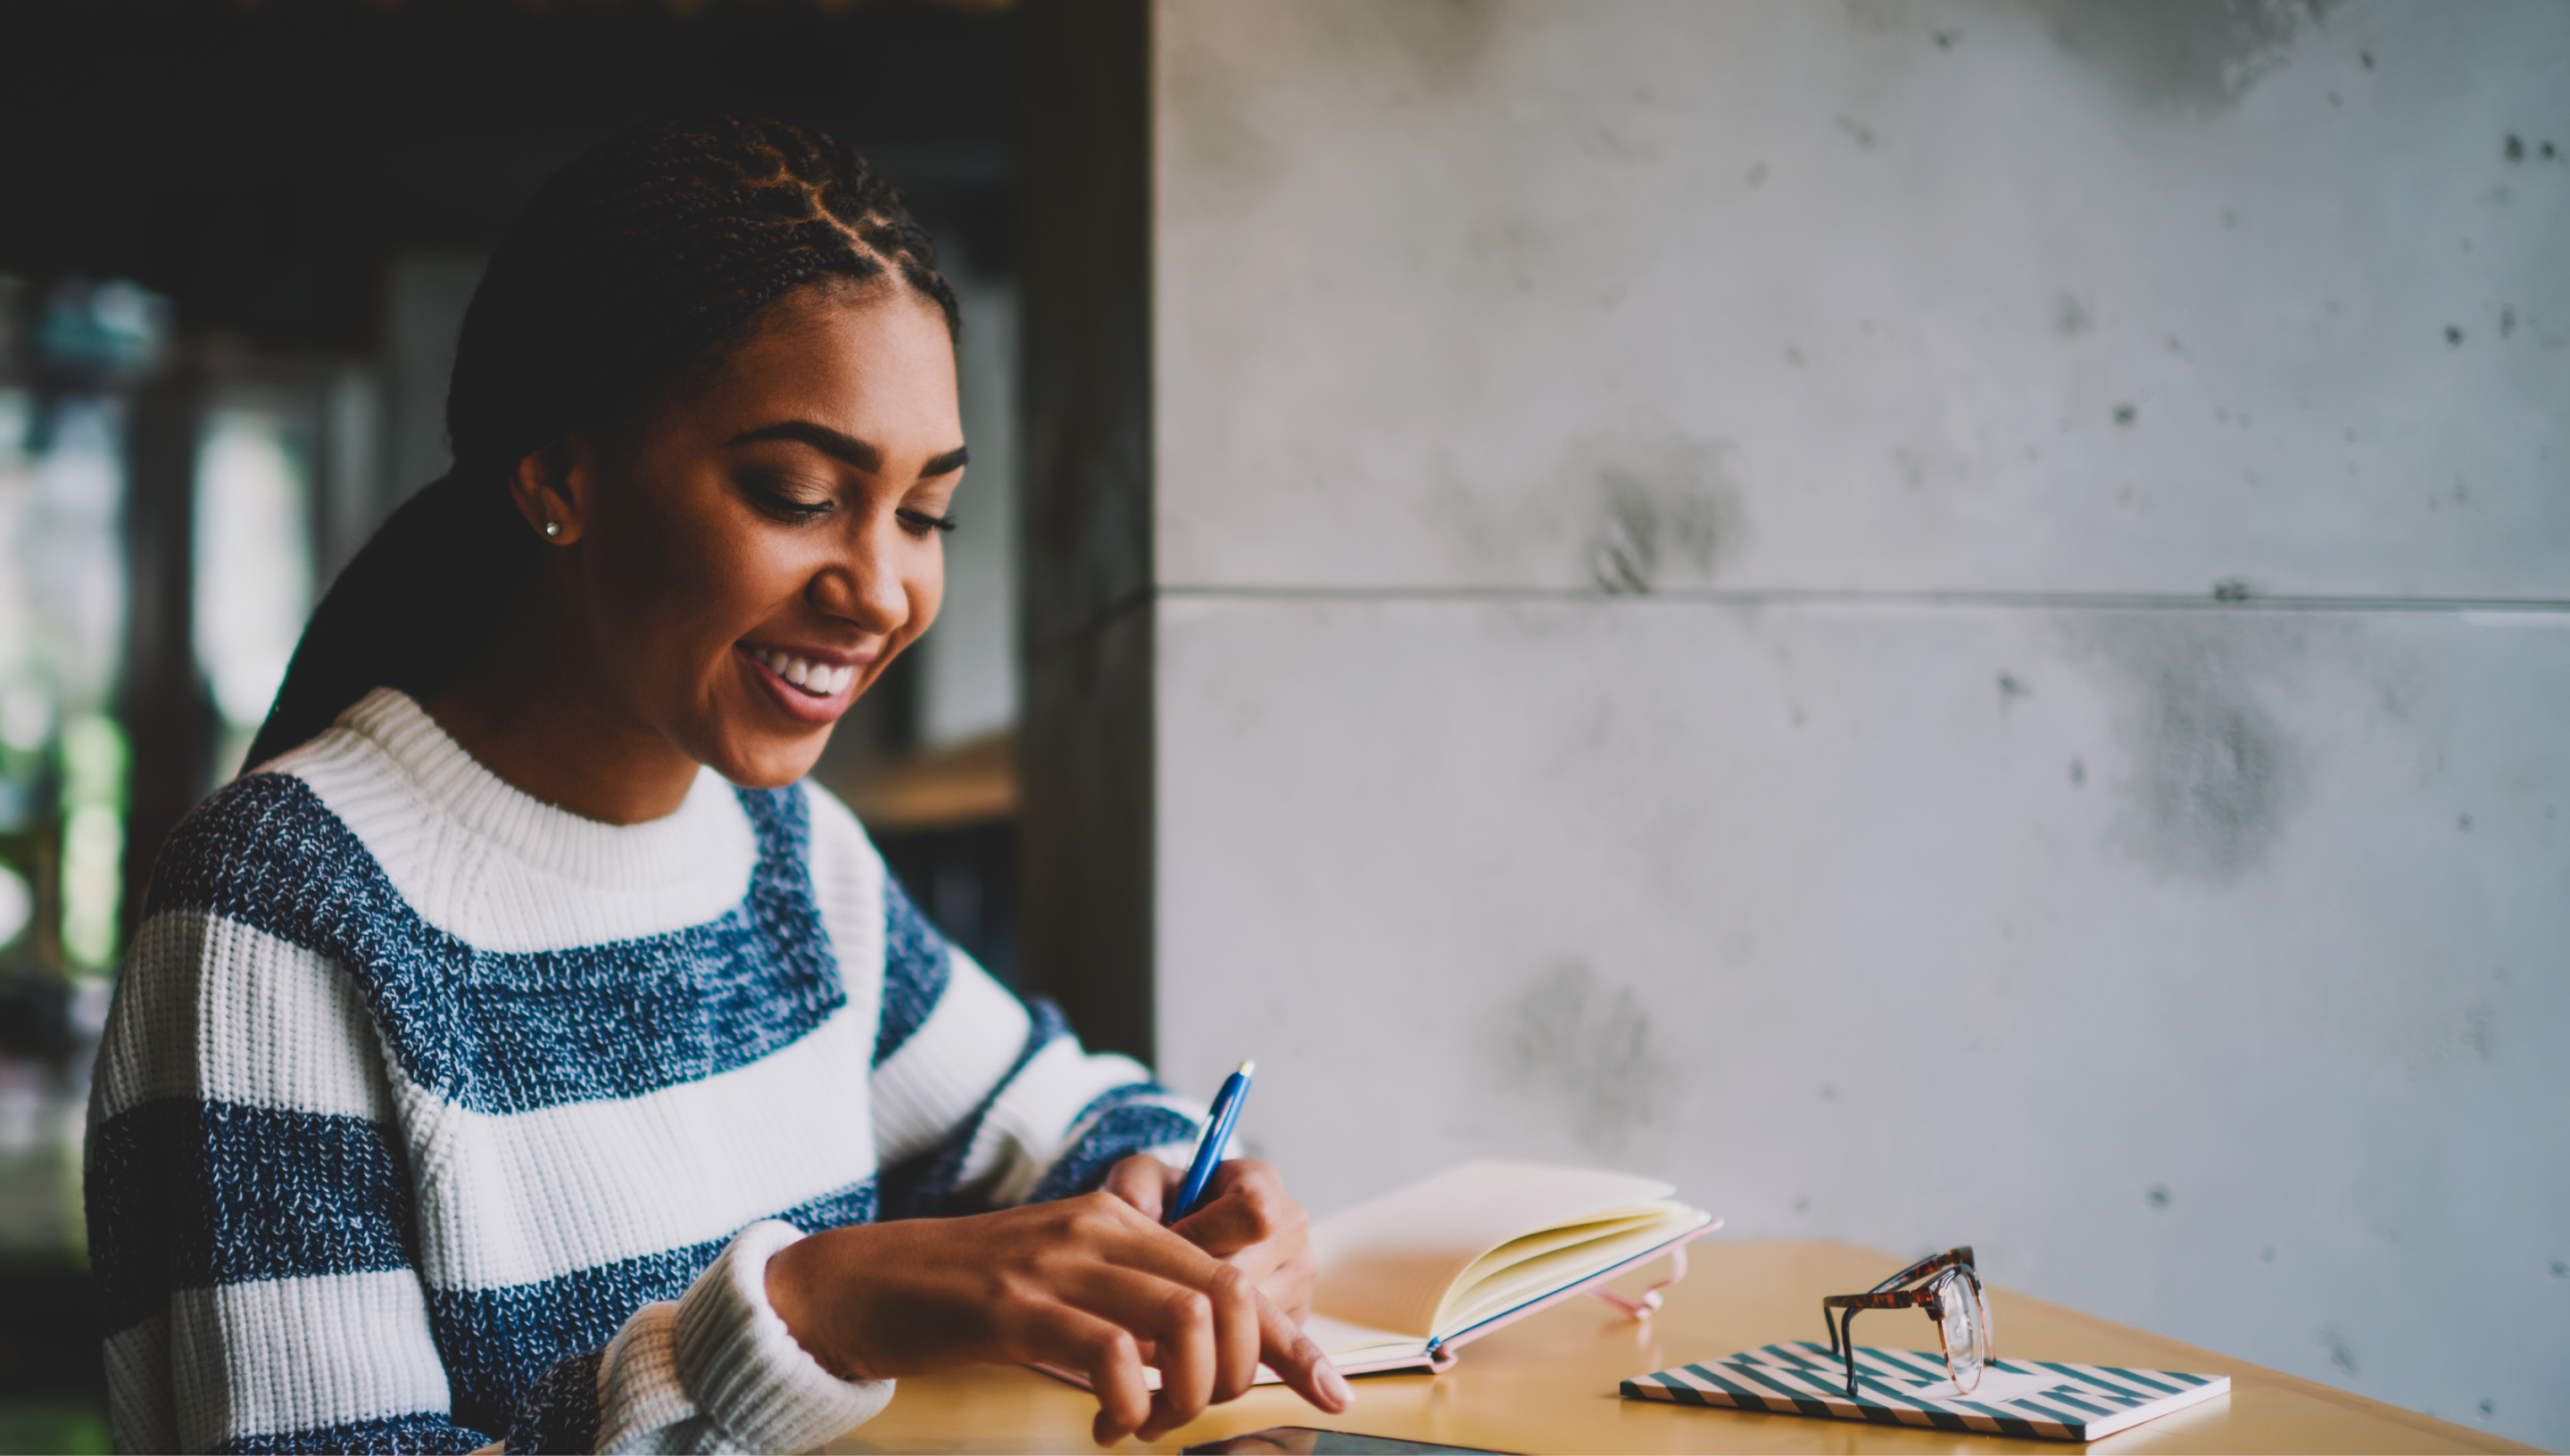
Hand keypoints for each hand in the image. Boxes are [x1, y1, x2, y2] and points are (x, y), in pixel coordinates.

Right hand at [765, 1192, 1351, 1445]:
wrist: (859, 1283)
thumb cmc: (964, 1300)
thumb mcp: (1063, 1293)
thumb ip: (1130, 1314)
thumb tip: (1199, 1370)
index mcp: (1124, 1222)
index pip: (1238, 1277)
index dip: (1294, 1343)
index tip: (1333, 1394)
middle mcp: (1104, 1229)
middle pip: (1230, 1293)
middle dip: (1241, 1374)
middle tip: (1194, 1419)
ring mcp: (1060, 1262)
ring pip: (1185, 1321)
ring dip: (1188, 1395)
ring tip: (1146, 1425)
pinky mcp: (1013, 1305)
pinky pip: (1111, 1354)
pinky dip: (1130, 1404)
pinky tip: (1107, 1426)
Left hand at [1103, 1155, 1319, 1327]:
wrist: (1191, 1235)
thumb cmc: (1166, 1204)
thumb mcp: (1141, 1180)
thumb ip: (1134, 1183)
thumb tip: (1138, 1208)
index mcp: (1262, 1183)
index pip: (1254, 1215)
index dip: (1203, 1234)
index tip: (1167, 1239)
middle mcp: (1293, 1228)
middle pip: (1251, 1277)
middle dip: (1195, 1287)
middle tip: (1157, 1287)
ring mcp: (1301, 1276)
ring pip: (1254, 1318)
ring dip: (1206, 1321)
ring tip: (1170, 1307)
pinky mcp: (1295, 1317)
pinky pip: (1259, 1344)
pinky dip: (1218, 1343)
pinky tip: (1189, 1329)